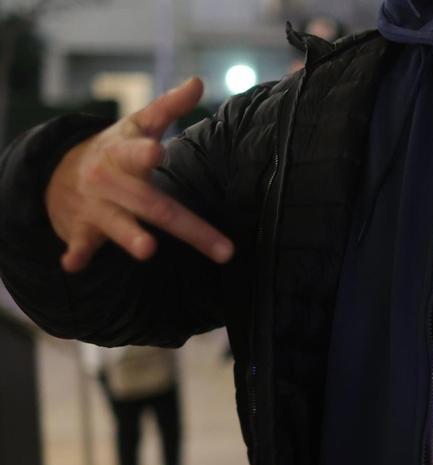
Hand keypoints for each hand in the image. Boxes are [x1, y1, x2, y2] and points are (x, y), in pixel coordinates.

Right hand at [45, 77, 233, 272]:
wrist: (60, 172)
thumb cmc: (116, 150)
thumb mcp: (138, 126)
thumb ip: (168, 107)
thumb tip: (197, 82)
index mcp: (125, 155)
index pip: (136, 153)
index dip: (145, 153)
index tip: (157, 152)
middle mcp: (112, 181)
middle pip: (154, 205)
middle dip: (188, 227)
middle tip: (220, 248)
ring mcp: (96, 207)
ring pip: (117, 225)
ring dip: (130, 237)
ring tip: (147, 250)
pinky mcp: (83, 230)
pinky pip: (80, 244)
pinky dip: (76, 254)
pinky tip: (73, 265)